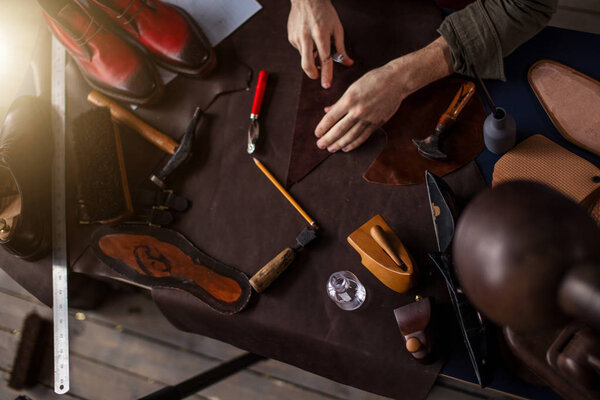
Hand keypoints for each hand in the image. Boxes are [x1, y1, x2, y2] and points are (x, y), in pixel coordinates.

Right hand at [287, 0, 352, 87]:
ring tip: (317, 45)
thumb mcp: (337, 28)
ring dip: (312, 58)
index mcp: (320, 34)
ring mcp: (297, 37)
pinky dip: (306, 49)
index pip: (324, 59)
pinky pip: (300, 50)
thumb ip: (341, 47)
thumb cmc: (324, 12)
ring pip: (304, 57)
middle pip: (307, 64)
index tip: (327, 85)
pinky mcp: (291, 38)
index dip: (326, 74)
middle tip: (319, 76)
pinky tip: (309, 38)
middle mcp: (307, 36)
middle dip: (313, 74)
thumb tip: (347, 62)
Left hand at [315, 37, 453, 151]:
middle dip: (328, 139)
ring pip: (350, 136)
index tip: (317, 134)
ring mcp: (368, 118)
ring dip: (339, 144)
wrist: (397, 80)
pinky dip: (353, 144)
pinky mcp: (377, 123)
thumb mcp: (353, 87)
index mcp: (349, 99)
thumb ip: (340, 102)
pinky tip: (346, 147)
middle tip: (320, 145)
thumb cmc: (374, 80)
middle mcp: (358, 110)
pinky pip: (363, 137)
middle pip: (339, 129)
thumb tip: (327, 111)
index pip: (331, 117)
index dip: (322, 127)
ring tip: (331, 149)